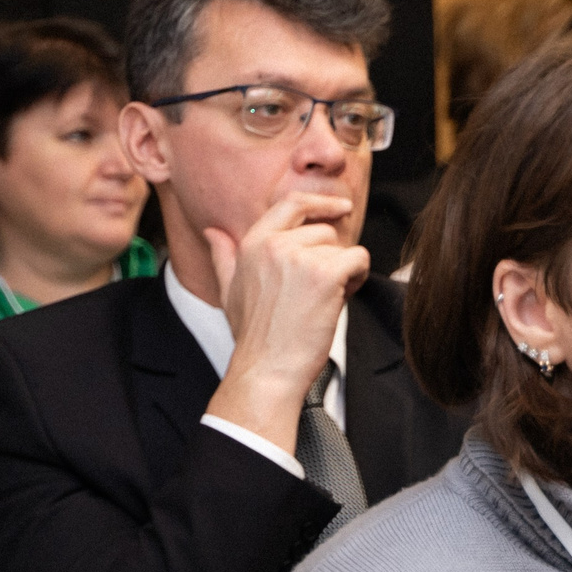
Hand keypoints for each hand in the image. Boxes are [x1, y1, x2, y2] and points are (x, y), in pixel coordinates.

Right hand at [202, 191, 369, 451]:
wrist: (267, 369)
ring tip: (325, 300)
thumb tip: (212, 233)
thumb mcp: (230, 290)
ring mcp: (300, 257)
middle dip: (331, 257)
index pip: (291, 204)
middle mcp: (275, 244)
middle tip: (322, 289)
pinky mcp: (325, 275)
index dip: (319, 202)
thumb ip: (224, 257)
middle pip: (323, 232)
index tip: (339, 208)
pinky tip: (342, 298)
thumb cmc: (253, 336)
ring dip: (343, 272)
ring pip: (341, 248)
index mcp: (253, 243)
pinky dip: (358, 277)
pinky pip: (358, 260)